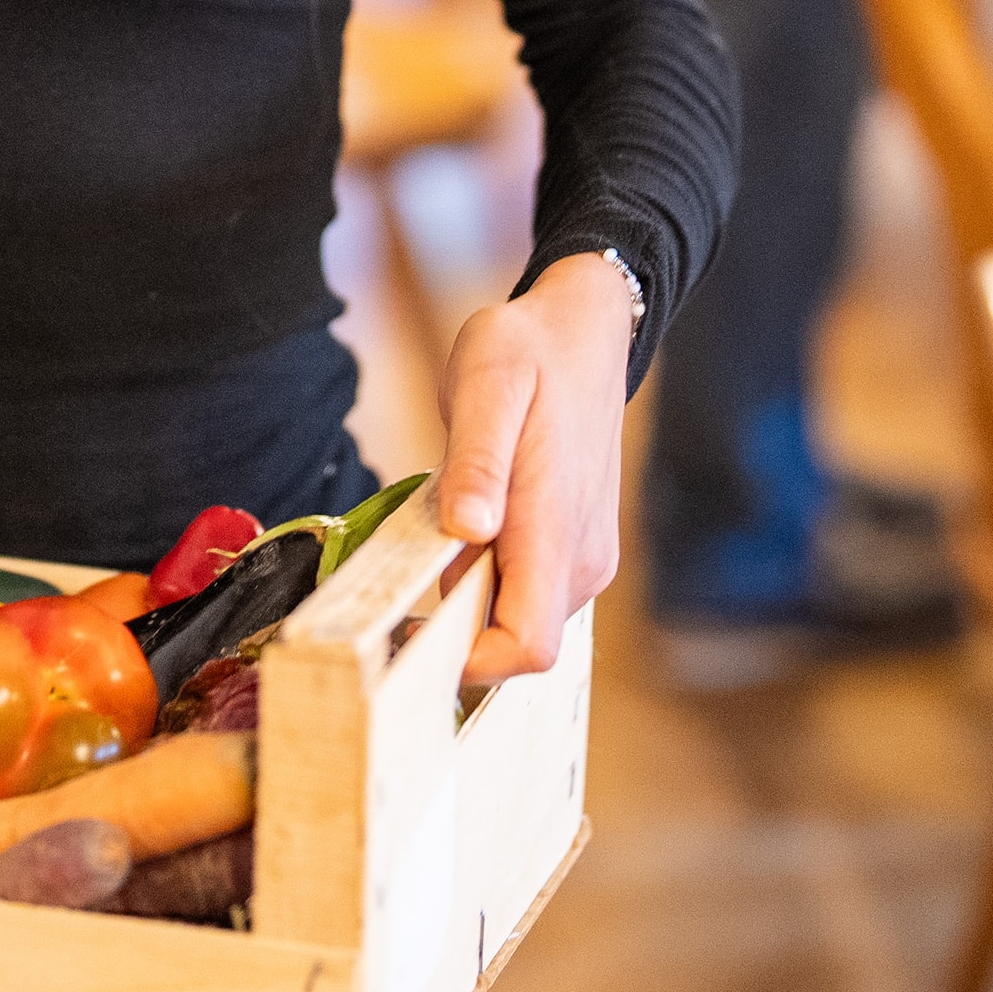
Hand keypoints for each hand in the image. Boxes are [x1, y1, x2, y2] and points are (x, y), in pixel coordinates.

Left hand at [436, 252, 637, 685]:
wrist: (584, 332)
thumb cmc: (530, 351)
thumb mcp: (488, 384)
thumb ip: (476, 461)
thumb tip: (468, 530)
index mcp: (557, 527)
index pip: (526, 645)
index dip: (469, 659)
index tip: (410, 631)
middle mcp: (582, 559)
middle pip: (515, 641)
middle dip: (456, 624)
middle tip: (406, 560)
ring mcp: (586, 557)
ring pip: (518, 617)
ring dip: (469, 591)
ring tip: (441, 522)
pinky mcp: (578, 549)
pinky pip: (526, 590)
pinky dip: (487, 573)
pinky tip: (468, 520)